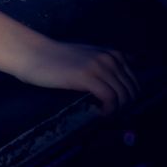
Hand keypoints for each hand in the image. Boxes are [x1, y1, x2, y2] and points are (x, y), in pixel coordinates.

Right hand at [17, 39, 138, 112]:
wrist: (32, 53)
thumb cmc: (54, 57)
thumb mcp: (86, 56)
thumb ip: (104, 64)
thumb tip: (118, 81)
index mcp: (112, 54)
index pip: (135, 81)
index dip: (130, 97)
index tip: (118, 106)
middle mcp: (110, 59)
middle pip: (132, 90)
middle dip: (125, 106)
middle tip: (110, 113)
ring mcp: (100, 67)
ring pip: (123, 95)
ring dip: (117, 110)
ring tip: (104, 113)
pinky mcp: (88, 77)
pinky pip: (110, 98)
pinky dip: (109, 110)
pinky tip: (100, 113)